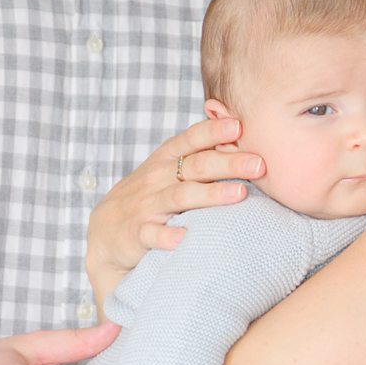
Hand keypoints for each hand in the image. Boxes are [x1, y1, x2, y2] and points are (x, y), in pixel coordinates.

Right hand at [86, 116, 267, 308]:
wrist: (106, 231)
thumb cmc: (150, 195)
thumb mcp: (168, 169)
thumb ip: (199, 154)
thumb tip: (242, 137)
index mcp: (167, 159)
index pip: (191, 139)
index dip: (213, 131)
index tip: (239, 126)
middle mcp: (158, 178)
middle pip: (196, 166)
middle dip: (228, 163)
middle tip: (259, 164)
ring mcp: (147, 205)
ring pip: (180, 197)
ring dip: (210, 195)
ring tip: (239, 194)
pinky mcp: (137, 233)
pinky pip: (152, 234)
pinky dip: (167, 236)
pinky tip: (185, 237)